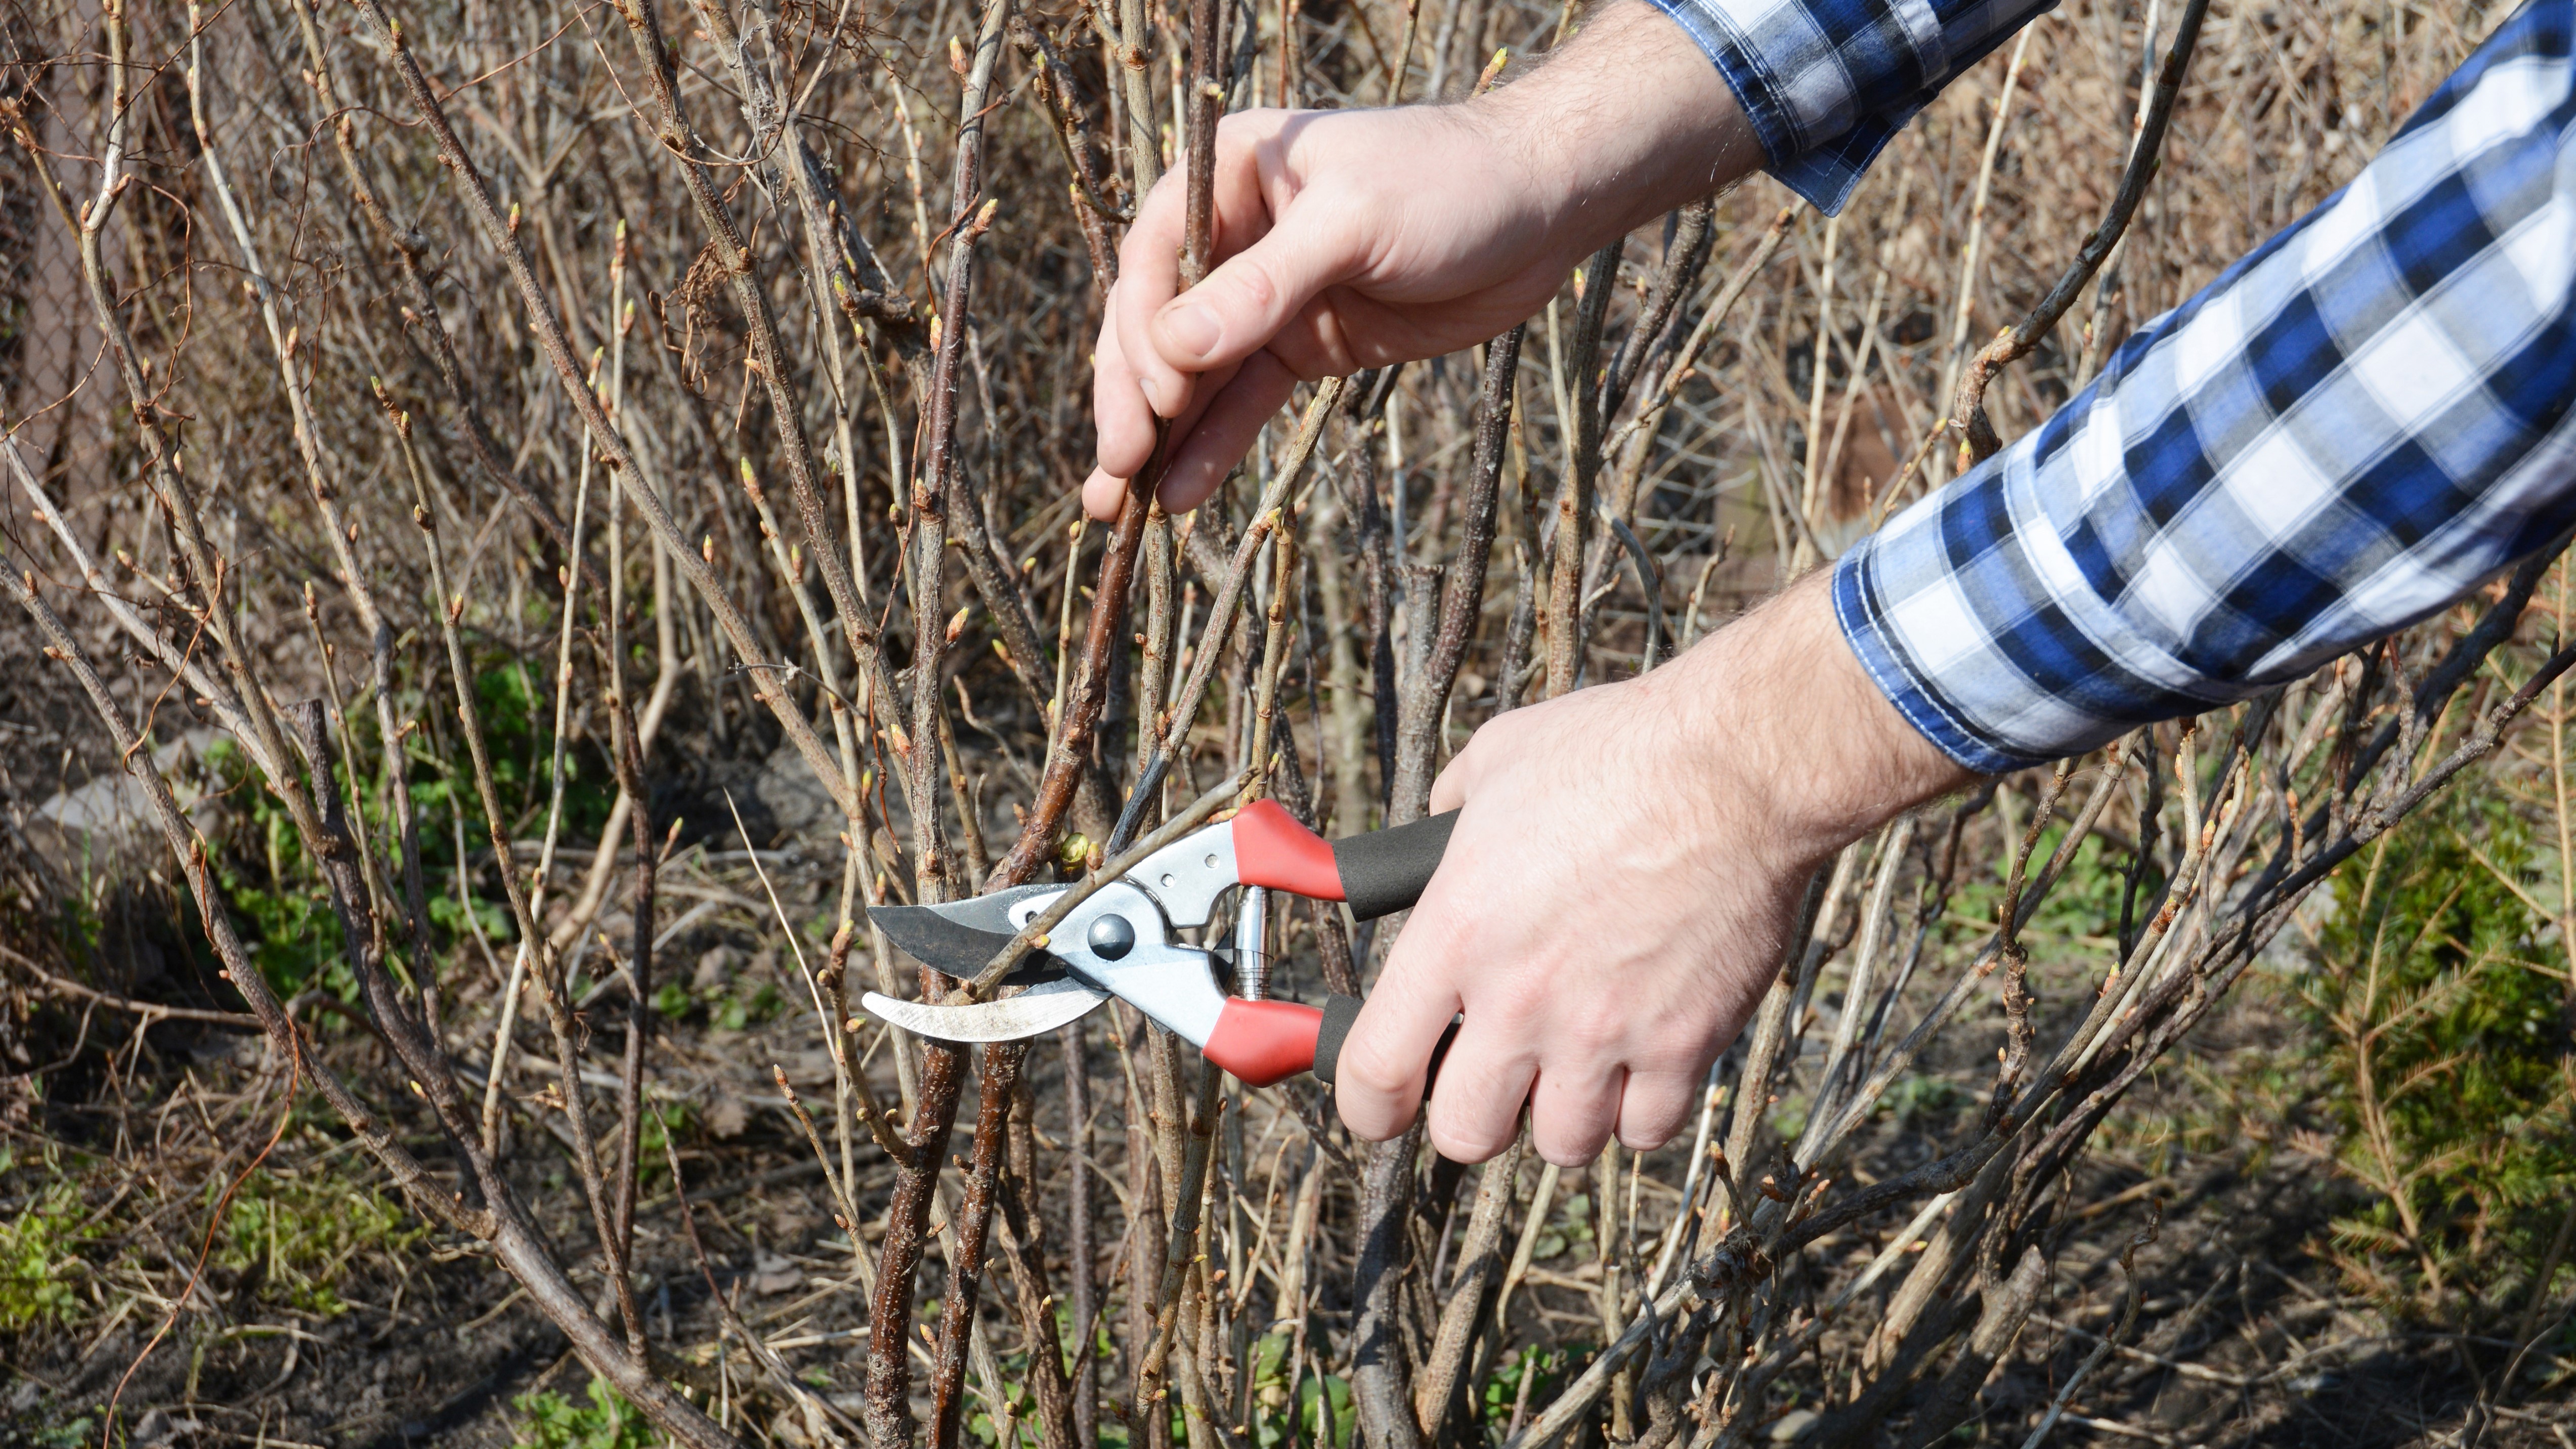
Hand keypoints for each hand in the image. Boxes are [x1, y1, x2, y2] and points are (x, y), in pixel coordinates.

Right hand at [1082, 1, 1759, 519]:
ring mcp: (1266, 297)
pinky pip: (1244, 401)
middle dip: (1134, 399)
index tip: (1156, 400)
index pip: (1155, 260)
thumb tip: (1176, 348)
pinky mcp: (1304, 345)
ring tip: (1115, 509)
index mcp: (1228, 173)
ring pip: (1193, 373)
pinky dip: (1213, 447)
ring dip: (1157, 438)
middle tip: (1118, 471)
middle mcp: (1234, 234)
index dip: (1142, 334)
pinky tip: (1180, 495)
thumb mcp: (1356, 224)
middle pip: (1158, 323)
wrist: (1542, 209)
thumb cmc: (1452, 183)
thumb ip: (1266, 285)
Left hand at [1331, 575, 1975, 1165]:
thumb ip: (1448, 816)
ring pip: (1561, 1143)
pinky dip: (1640, 1109)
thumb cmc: (1617, 753)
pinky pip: (1646, 1130)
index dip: (1365, 1105)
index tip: (1377, 1107)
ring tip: (1575, 1062)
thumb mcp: (1496, 764)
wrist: (1735, 768)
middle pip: (1465, 1132)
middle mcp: (1520, 999)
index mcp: (1456, 932)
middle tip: (1491, 1076)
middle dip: (1472, 1113)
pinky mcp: (1683, 1045)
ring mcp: (1604, 1031)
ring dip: (1561, 1113)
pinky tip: (1640, 1058)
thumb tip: (1433, 835)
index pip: (1374, 1071)